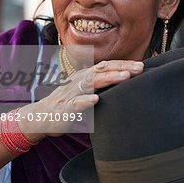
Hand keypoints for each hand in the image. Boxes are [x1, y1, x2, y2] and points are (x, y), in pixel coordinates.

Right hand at [18, 59, 143, 137]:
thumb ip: (101, 88)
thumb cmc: (68, 105)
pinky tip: (95, 99)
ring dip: (108, 79)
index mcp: (84, 77)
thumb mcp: (85, 92)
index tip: (141, 65)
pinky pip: (75, 103)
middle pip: (101, 70)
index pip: (106, 66)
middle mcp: (78, 81)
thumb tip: (124, 85)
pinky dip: (85, 101)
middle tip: (139, 68)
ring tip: (124, 77)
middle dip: (121, 68)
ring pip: (91, 83)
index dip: (123, 64)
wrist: (42, 117)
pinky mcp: (64, 108)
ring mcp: (71, 93)